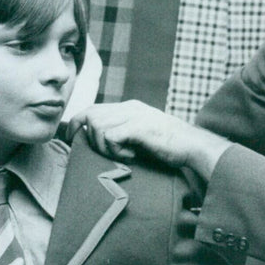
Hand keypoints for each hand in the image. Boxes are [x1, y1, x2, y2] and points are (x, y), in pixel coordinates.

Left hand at [67, 101, 229, 178]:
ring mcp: (134, 116)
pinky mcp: (138, 127)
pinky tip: (132, 157)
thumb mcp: (143, 135)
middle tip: (100, 154)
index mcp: (130, 108)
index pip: (93, 109)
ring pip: (97, 126)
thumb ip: (124, 133)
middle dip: (88, 138)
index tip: (71, 139)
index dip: (77, 124)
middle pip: (90, 115)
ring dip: (105, 147)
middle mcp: (130, 108)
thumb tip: (101, 142)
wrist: (193, 147)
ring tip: (124, 156)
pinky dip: (116, 151)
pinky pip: (110, 137)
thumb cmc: (171, 147)